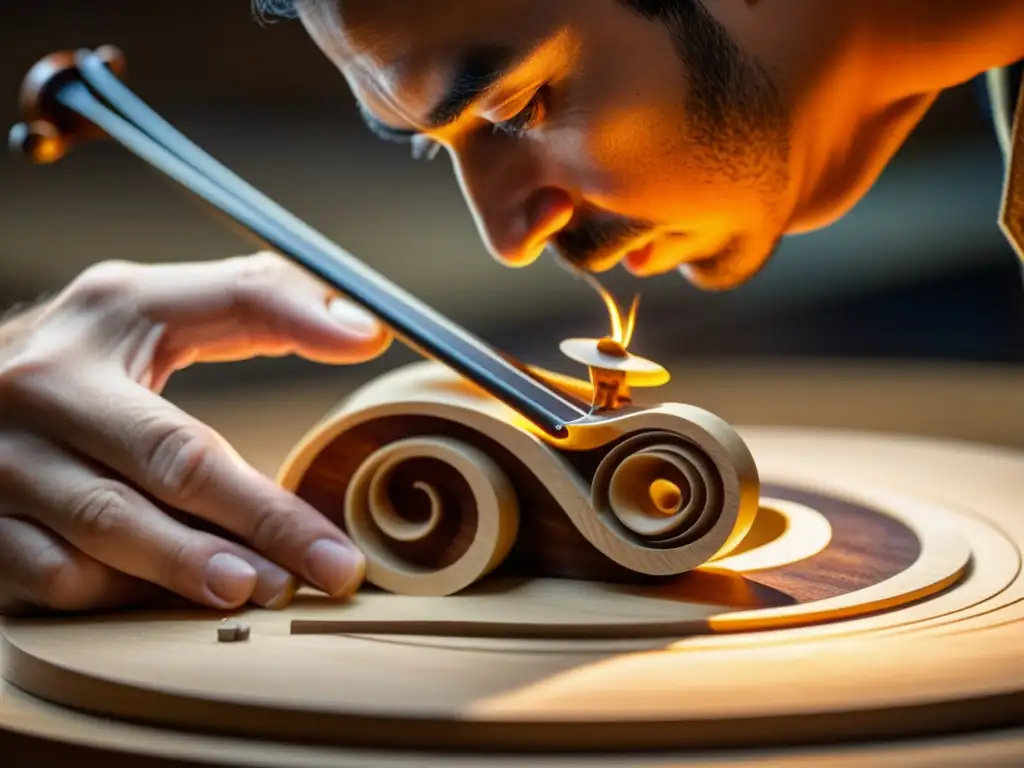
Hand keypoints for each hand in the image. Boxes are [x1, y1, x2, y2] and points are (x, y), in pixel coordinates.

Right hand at [0, 252, 390, 614]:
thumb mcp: (157, 306)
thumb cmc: (86, 355)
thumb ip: (259, 303)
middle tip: (329, 567)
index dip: (296, 369)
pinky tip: (176, 601)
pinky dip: (122, 596)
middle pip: (169, 464)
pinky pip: (54, 578)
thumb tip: (364, 328)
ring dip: (189, 571)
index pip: (222, 335)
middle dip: (260, 524)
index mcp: (103, 319)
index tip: (360, 411)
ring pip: (105, 534)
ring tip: (261, 588)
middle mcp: (40, 388)